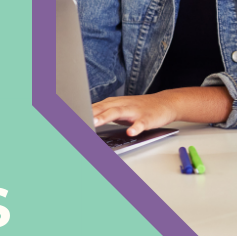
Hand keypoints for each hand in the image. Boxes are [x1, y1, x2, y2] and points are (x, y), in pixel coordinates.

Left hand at [91, 86, 232, 136]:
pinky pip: (141, 123)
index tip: (71, 119)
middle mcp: (123, 105)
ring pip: (118, 112)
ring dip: (105, 117)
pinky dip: (136, 128)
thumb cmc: (140, 108)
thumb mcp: (119, 109)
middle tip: (79, 119)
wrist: (165, 104)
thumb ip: (103, 113)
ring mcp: (135, 111)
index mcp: (114, 103)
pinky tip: (131, 132)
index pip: (95, 107)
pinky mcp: (148, 118)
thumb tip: (85, 119)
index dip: (83, 112)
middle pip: (103, 108)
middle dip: (90, 113)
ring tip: (96, 123)